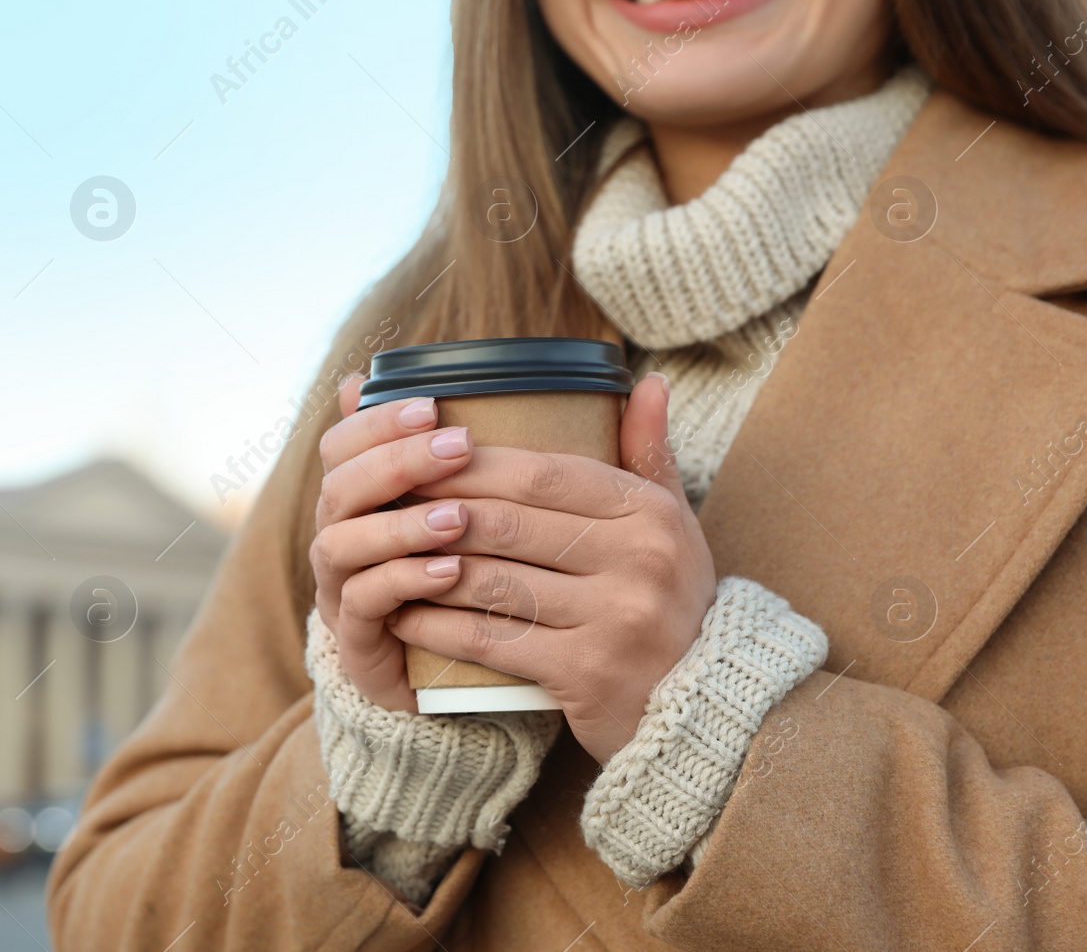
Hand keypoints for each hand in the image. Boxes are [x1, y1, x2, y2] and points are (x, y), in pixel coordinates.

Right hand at [310, 373, 476, 711]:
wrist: (451, 675)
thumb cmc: (457, 573)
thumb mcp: (460, 504)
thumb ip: (448, 451)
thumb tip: (445, 389)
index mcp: (355, 499)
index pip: (340, 446)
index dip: (376, 422)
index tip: (432, 406)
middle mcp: (337, 538)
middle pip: (339, 488)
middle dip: (397, 462)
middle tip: (459, 446)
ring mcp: (340, 590)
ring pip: (342, 544)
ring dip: (401, 524)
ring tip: (458, 517)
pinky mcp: (357, 641)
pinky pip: (364, 604)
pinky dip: (405, 581)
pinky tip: (451, 570)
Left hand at [385, 373, 717, 763]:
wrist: (703, 707)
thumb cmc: (672, 602)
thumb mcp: (673, 525)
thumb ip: (649, 454)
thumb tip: (647, 380)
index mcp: (648, 514)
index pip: (543, 473)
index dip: (472, 464)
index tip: (419, 455)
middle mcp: (637, 561)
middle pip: (508, 523)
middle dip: (436, 509)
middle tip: (386, 503)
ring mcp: (613, 619)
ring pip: (492, 579)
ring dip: (425, 566)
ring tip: (384, 555)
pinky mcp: (585, 673)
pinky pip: (491, 638)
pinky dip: (438, 624)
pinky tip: (403, 613)